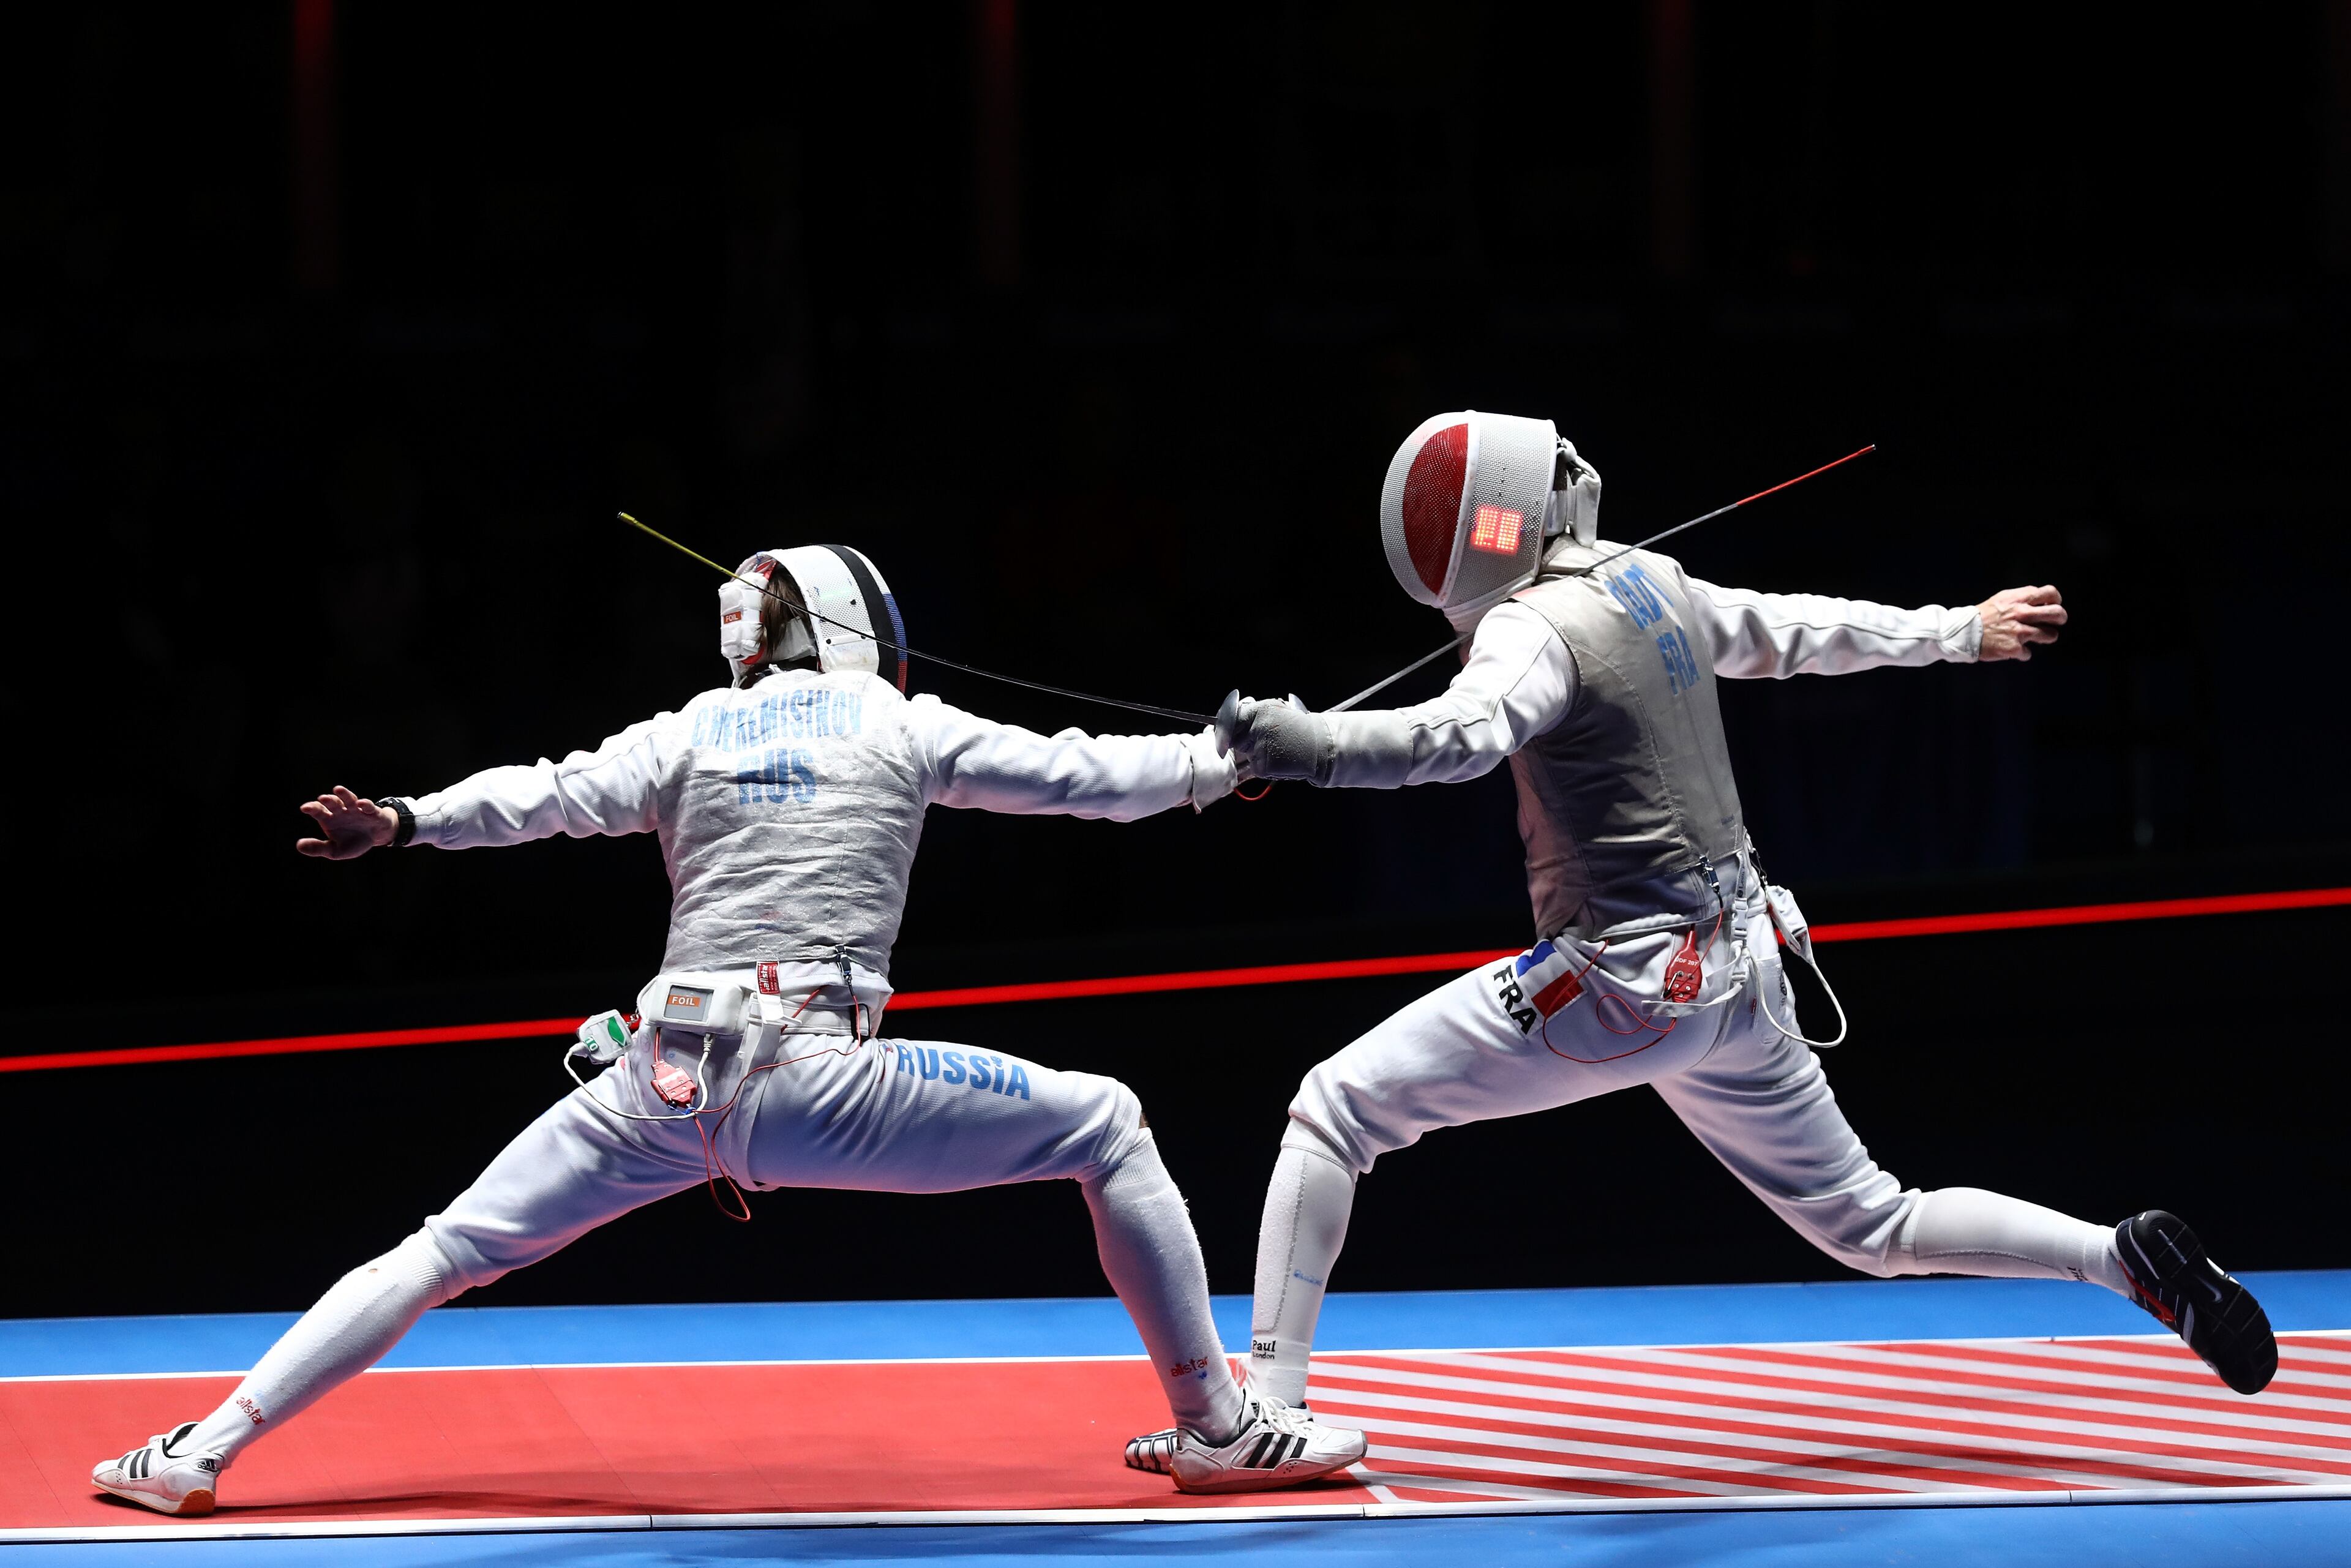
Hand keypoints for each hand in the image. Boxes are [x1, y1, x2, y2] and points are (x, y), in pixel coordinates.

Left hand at [297, 786, 397, 858]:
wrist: (375, 838)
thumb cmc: (352, 842)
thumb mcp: (334, 850)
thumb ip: (318, 848)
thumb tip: (299, 846)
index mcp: (330, 819)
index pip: (319, 811)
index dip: (312, 808)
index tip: (305, 808)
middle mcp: (342, 811)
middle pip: (333, 802)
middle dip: (328, 800)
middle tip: (322, 798)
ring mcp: (357, 810)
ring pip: (349, 799)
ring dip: (344, 794)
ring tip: (338, 789)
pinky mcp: (373, 812)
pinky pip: (369, 806)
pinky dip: (365, 804)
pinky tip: (361, 804)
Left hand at [1215, 690, 1333, 783]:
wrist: (1321, 746)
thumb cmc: (1299, 728)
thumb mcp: (1278, 710)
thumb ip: (1254, 714)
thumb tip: (1230, 719)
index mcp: (1260, 710)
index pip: (1231, 719)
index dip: (1225, 728)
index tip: (1222, 735)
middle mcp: (1257, 728)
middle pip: (1236, 740)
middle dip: (1245, 742)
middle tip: (1268, 741)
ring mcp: (1260, 747)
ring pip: (1247, 755)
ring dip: (1258, 755)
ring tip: (1279, 749)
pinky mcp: (1263, 765)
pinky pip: (1256, 768)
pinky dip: (1266, 767)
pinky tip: (1281, 759)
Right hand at [1976, 584, 2065, 661]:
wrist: (1964, 632)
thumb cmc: (1983, 614)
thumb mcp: (2002, 598)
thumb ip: (2022, 598)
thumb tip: (2040, 600)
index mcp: (2019, 599)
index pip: (2051, 593)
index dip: (2056, 600)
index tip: (2053, 605)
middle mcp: (2022, 614)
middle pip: (2057, 614)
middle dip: (2060, 619)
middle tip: (2056, 622)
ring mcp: (2020, 632)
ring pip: (2050, 635)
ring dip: (2046, 637)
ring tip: (2037, 637)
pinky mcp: (2015, 649)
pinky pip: (2028, 653)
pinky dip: (2022, 653)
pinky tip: (2013, 648)